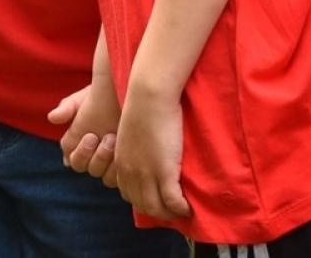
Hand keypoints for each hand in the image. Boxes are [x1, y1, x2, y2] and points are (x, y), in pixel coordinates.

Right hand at [47, 75, 119, 177]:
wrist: (125, 95)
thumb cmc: (102, 98)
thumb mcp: (82, 100)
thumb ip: (66, 108)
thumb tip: (52, 118)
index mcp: (76, 144)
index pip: (72, 159)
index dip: (80, 152)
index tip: (91, 136)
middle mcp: (90, 157)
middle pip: (84, 168)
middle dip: (94, 155)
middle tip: (106, 138)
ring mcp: (106, 165)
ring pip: (101, 176)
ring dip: (106, 160)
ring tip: (115, 140)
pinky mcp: (122, 169)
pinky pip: (117, 179)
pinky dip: (120, 169)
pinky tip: (126, 151)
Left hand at [110, 87, 190, 220]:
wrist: (148, 96)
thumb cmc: (142, 107)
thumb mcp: (132, 132)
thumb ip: (136, 147)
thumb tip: (149, 152)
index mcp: (121, 162)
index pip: (129, 193)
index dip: (144, 200)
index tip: (158, 200)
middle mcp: (130, 172)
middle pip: (142, 205)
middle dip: (159, 211)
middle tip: (175, 210)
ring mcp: (146, 173)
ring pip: (157, 208)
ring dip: (171, 213)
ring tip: (184, 210)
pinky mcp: (164, 171)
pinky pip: (173, 201)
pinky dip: (182, 208)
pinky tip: (189, 207)